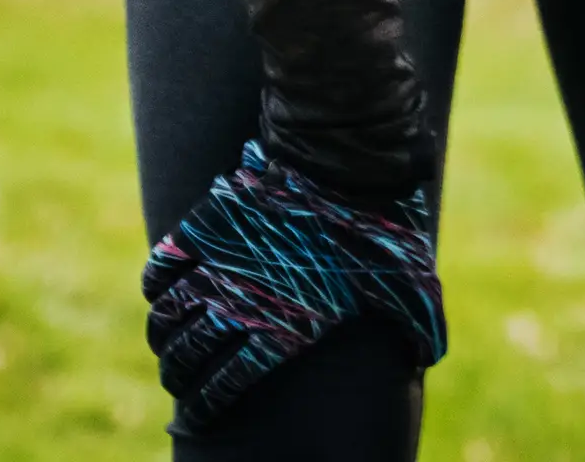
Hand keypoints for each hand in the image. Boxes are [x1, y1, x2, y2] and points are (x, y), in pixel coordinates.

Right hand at [141, 140, 446, 417]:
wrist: (347, 168)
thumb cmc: (382, 231)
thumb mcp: (408, 289)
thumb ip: (417, 329)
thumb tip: (428, 356)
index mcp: (282, 329)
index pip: (224, 387)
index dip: (204, 406)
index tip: (197, 415)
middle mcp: (240, 304)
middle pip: (186, 356)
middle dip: (176, 375)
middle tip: (176, 377)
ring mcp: (218, 264)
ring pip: (167, 316)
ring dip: (161, 334)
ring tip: (164, 340)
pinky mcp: (206, 226)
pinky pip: (163, 266)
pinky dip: (156, 283)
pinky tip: (161, 291)